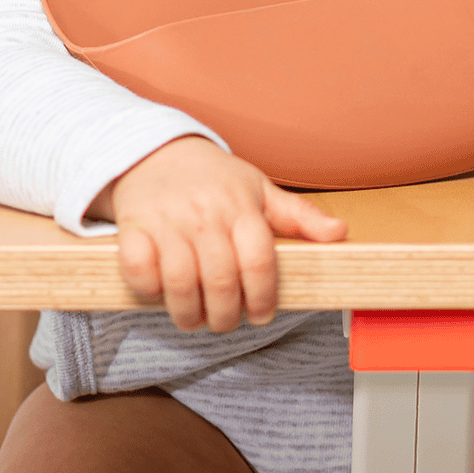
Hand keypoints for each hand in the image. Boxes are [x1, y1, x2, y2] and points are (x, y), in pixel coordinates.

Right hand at [89, 136, 347, 332]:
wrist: (155, 150)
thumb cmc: (213, 178)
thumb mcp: (259, 188)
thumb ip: (298, 215)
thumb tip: (340, 233)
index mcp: (241, 206)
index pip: (260, 262)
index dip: (264, 298)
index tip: (261, 315)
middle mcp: (205, 214)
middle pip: (221, 281)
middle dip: (226, 316)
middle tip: (226, 322)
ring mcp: (167, 220)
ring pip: (179, 283)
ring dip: (188, 313)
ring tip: (195, 318)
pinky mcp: (133, 227)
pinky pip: (138, 269)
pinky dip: (148, 290)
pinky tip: (159, 292)